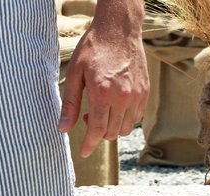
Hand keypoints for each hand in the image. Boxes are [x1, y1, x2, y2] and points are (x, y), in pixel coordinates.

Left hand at [59, 9, 148, 157]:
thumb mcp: (74, 74)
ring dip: (112, 128)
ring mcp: (137, 93)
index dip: (89, 145)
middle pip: (111, 132)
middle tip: (87, 117)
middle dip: (98, 134)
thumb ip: (70, 104)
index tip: (84, 152)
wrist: (119, 29)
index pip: (97, 130)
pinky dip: (125, 119)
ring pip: (125, 128)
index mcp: (103, 92)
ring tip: (101, 111)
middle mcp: (123, 96)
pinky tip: (115, 108)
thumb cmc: (93, 49)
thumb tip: (63, 129)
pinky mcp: (145, 90)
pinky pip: (137, 116)